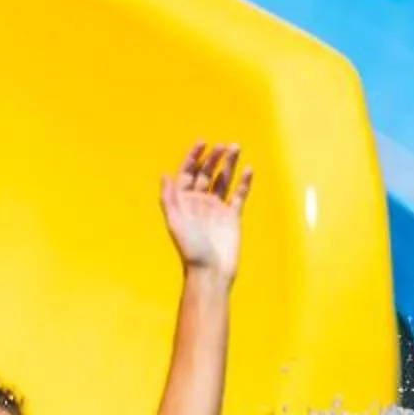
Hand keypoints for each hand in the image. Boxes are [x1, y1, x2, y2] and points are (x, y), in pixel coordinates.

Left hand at [160, 142, 251, 280]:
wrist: (210, 271)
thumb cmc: (190, 249)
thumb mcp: (175, 222)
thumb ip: (169, 198)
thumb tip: (164, 174)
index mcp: (184, 202)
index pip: (188, 173)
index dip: (193, 157)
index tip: (203, 143)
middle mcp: (200, 202)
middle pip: (207, 173)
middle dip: (214, 158)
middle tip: (224, 145)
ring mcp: (217, 208)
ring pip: (223, 180)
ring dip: (229, 164)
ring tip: (236, 148)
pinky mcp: (232, 216)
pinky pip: (239, 195)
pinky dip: (243, 182)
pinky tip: (248, 169)